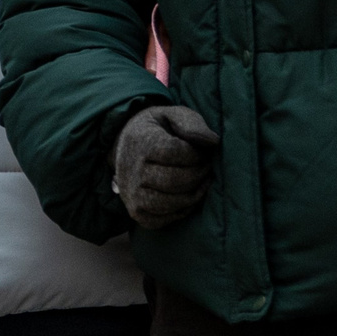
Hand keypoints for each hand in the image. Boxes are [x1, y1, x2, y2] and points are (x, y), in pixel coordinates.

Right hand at [112, 103, 218, 228]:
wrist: (124, 146)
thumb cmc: (156, 130)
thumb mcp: (171, 115)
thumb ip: (191, 123)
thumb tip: (212, 142)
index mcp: (141, 142)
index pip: (178, 153)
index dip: (198, 155)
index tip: (203, 152)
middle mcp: (133, 170)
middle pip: (176, 180)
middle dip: (199, 175)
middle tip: (206, 168)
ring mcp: (132, 193)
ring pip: (172, 203)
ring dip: (194, 195)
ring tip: (201, 182)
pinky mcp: (135, 211)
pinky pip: (164, 220)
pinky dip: (181, 211)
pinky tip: (187, 197)